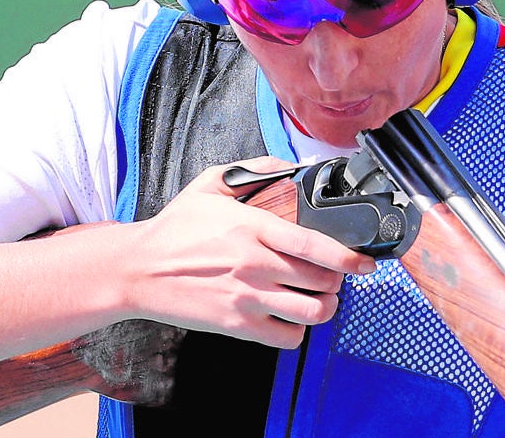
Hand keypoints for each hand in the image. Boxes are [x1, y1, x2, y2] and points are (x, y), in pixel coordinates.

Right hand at [126, 156, 375, 347]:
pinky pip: (287, 338)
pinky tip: (290, 317)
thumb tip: (289, 166)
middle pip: (321, 281)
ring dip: (324, 306)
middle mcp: (255, 265)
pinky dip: (297, 331)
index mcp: (252, 228)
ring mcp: (247, 298)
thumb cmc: (175, 229)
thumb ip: (253, 170)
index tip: (365, 262)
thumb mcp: (210, 184)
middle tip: (332, 275)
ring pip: (311, 312)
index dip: (347, 257)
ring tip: (319, 297)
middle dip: (336, 280)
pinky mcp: (238, 326)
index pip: (314, 245)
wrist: (138, 271)